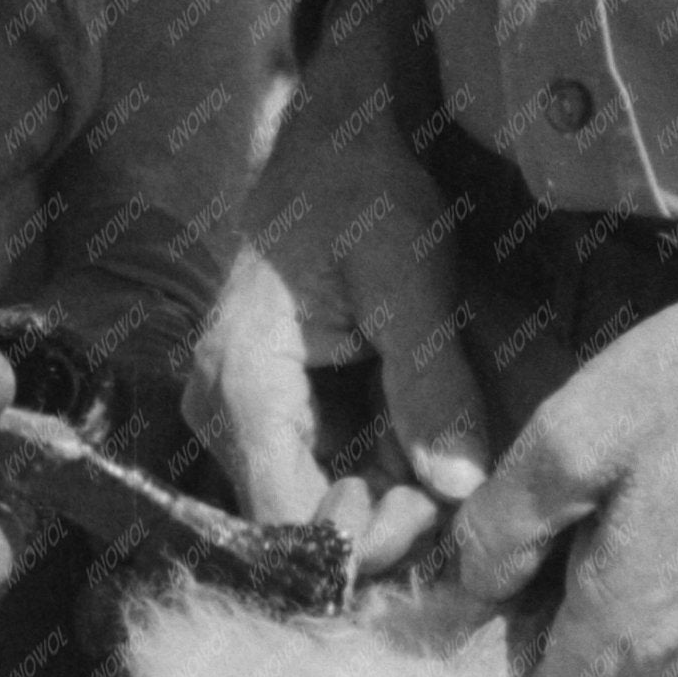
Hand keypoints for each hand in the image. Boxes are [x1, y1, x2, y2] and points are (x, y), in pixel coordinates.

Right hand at [184, 0, 499, 574]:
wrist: (329, 135)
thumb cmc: (365, 185)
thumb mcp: (412, 275)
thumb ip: (432, 383)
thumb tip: (459, 489)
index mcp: (242, 378)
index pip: (285, 514)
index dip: (361, 542)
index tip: (434, 519)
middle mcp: (217, 409)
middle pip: (289, 522)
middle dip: (376, 529)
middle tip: (449, 499)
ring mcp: (229, 415)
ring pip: (299, 506)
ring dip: (374, 509)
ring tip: (438, 479)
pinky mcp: (254, 413)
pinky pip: (306, 475)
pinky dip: (363, 480)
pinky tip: (412, 461)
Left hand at [459, 204, 677, 676]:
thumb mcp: (572, 434)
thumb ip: (506, 526)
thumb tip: (470, 587)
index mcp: (630, 631)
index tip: (492, 626)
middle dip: (560, 632)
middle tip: (548, 544)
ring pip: (649, 655)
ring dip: (618, 610)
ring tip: (611, 521)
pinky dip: (673, 592)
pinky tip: (669, 520)